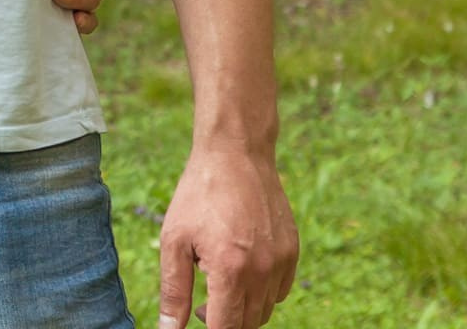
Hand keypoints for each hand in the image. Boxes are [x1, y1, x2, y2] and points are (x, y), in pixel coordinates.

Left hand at [157, 143, 298, 328]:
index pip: (226, 328)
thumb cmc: (198, 194)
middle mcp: (263, 271)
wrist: (235, 155)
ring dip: (243, 308)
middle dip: (224, 321)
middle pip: (248, 323)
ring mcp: (282, 262)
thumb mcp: (174, 240)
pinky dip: (262, 292)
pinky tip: (241, 270)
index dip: (210, 328)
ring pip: (266, 309)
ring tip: (219, 281)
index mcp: (230, 270)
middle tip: (201, 303)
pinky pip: (280, 291)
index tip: (197, 316)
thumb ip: (173, 290)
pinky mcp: (293, 251)